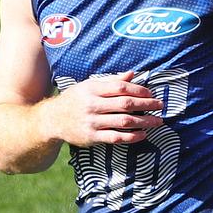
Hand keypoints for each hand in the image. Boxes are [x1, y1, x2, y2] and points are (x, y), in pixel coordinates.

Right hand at [43, 71, 163, 145]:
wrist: (52, 120)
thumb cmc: (75, 100)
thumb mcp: (89, 86)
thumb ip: (111, 81)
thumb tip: (132, 74)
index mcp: (92, 89)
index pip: (121, 88)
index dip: (139, 90)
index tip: (151, 93)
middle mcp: (92, 105)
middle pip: (126, 104)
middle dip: (146, 105)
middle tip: (160, 106)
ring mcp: (92, 122)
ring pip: (124, 122)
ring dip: (144, 121)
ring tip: (157, 121)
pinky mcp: (92, 137)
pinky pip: (116, 137)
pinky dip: (132, 136)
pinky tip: (143, 134)